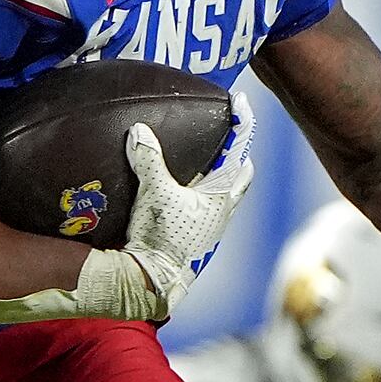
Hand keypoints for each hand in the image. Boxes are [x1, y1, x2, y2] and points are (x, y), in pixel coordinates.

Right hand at [121, 93, 254, 318]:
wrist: (154, 280)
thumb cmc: (163, 237)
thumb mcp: (154, 192)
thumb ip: (148, 159)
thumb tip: (139, 131)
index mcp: (223, 194)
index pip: (239, 149)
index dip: (241, 122)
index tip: (241, 101)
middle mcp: (223, 210)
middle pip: (240, 176)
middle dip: (238, 156)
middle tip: (230, 136)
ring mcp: (211, 226)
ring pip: (224, 195)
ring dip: (218, 177)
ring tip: (203, 162)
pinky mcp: (196, 238)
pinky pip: (205, 209)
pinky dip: (200, 195)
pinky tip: (182, 193)